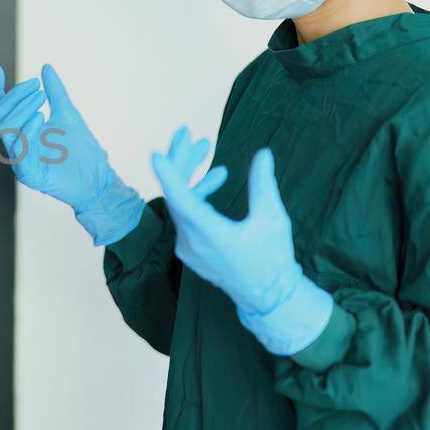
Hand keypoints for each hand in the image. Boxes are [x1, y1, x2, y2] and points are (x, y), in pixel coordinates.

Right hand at [0, 63, 143, 244]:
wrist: (98, 179)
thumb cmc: (82, 150)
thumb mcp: (67, 113)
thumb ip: (55, 92)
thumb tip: (46, 67)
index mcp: (22, 131)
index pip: (0, 109)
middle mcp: (17, 145)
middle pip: (1, 116)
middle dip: (15, 96)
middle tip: (37, 86)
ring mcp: (21, 161)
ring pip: (7, 131)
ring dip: (22, 109)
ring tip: (41, 98)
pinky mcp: (30, 175)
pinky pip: (20, 152)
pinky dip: (27, 131)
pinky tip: (40, 118)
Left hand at [148, 128, 331, 355]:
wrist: (268, 296)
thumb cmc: (273, 259)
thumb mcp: (272, 220)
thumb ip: (263, 186)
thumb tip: (263, 154)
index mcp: (210, 235)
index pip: (181, 202)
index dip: (169, 177)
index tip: (157, 155)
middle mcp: (191, 241)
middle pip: (176, 196)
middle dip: (181, 162)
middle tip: (186, 132)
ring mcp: (188, 247)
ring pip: (179, 204)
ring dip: (190, 176)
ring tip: (204, 148)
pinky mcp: (190, 249)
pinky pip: (185, 216)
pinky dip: (196, 196)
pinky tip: (217, 178)